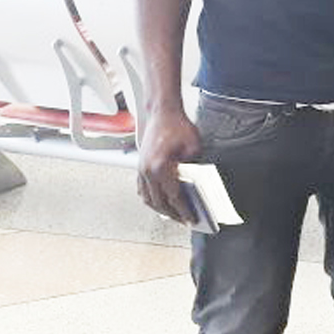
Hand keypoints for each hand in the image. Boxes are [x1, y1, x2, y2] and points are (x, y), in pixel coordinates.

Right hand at [138, 108, 202, 222]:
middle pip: (159, 202)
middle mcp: (148, 171)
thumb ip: (193, 169)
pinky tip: (159, 202)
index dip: (184, 211)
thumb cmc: (178, 127)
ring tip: (173, 215)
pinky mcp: (139, 166)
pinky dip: (150, 199)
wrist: (161, 113)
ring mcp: (141, 170)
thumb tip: (194, 185)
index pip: (174, 197)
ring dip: (160, 209)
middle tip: (184, 220)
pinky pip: (142, 189)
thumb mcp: (194, 148)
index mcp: (161, 168)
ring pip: (147, 198)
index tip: (191, 220)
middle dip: (172, 214)